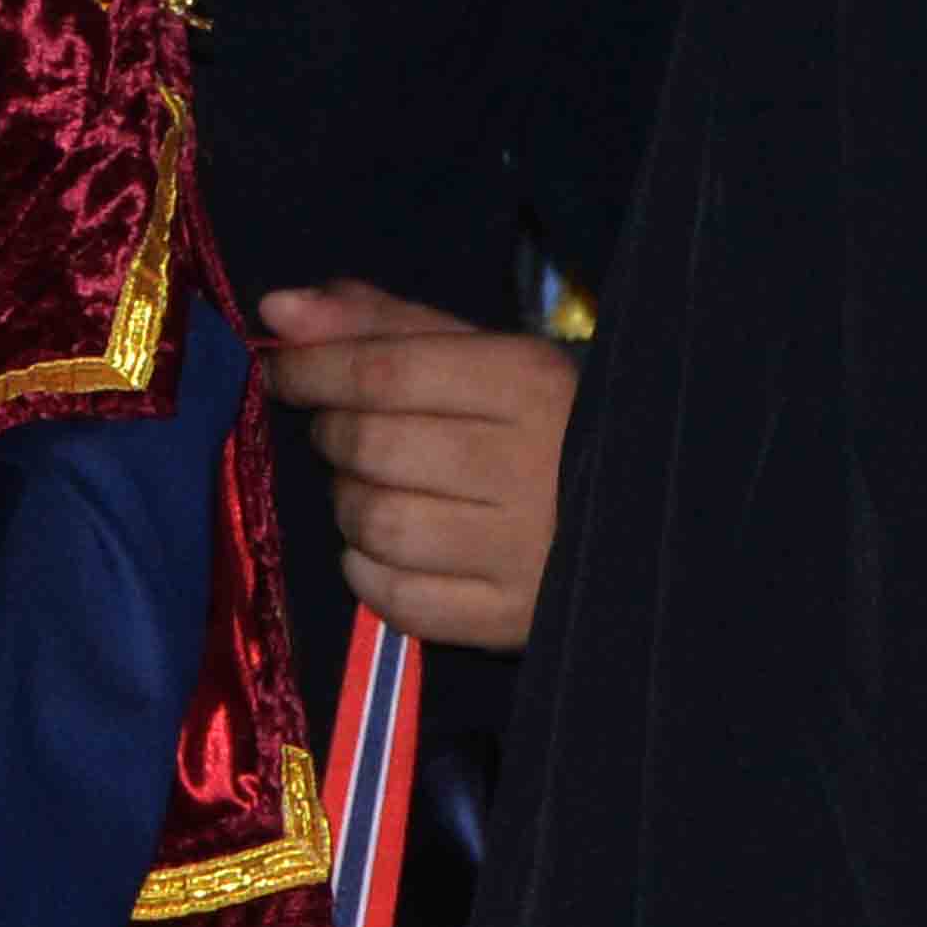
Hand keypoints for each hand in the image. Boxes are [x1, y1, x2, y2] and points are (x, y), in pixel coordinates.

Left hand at [253, 283, 577, 652]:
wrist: (651, 522)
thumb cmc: (551, 425)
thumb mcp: (486, 357)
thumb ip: (382, 327)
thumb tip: (275, 309)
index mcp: (533, 386)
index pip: (385, 372)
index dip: (312, 371)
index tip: (284, 372)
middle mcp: (533, 466)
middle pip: (371, 447)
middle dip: (336, 436)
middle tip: (351, 434)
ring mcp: (525, 550)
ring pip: (375, 523)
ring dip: (352, 504)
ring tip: (383, 490)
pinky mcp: (512, 617)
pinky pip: (394, 597)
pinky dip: (369, 571)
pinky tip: (398, 549)